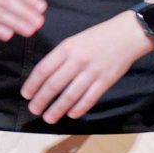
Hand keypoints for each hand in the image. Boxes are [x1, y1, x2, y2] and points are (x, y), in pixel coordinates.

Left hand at [21, 10, 153, 122]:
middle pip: (54, 84)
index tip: (26, 95)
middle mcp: (78, 60)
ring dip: (57, 109)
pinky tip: (71, 114)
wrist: (127, 34)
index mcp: (67, 47)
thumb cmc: (98, 37)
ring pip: (71, 95)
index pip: (44, 69)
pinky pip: (89, 98)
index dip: (33, 84)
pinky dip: (79, 108)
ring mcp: (92, 71)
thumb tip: (44, 77)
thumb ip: (60, 57)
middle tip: (33, 109)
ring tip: (48, 118)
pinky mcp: (106, 80)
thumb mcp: (74, 40)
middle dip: (41, 99)